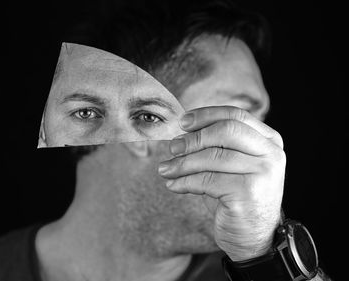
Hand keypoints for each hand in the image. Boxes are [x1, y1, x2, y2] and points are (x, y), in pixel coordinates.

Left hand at [158, 106, 285, 260]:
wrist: (252, 237)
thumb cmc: (236, 195)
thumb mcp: (232, 164)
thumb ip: (216, 144)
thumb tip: (181, 132)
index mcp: (269, 141)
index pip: (236, 115)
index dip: (206, 115)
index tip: (182, 122)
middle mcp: (271, 155)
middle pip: (225, 131)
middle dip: (193, 138)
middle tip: (172, 147)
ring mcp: (262, 174)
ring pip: (212, 157)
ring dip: (182, 163)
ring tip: (165, 169)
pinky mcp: (247, 193)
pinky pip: (206, 180)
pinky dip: (184, 181)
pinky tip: (174, 185)